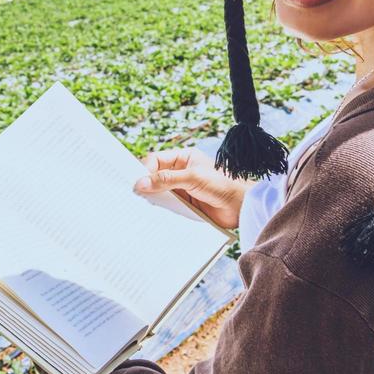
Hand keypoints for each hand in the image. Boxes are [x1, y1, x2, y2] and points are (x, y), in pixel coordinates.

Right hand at [133, 148, 254, 230]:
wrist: (242, 207)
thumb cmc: (221, 185)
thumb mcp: (191, 178)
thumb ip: (166, 180)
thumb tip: (140, 183)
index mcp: (183, 158)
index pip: (156, 160)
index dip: (144, 170)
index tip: (135, 183)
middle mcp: (180, 172)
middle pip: (155, 176)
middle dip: (144, 185)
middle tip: (131, 195)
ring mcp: (182, 189)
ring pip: (159, 193)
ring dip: (151, 199)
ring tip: (138, 207)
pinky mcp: (184, 206)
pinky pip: (167, 207)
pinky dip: (159, 210)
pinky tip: (151, 215)